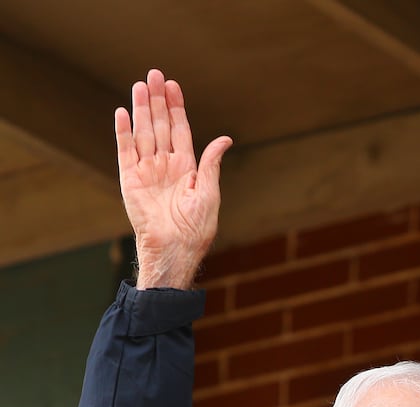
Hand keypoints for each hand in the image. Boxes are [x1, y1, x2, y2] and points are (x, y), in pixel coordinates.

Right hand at [116, 69, 231, 288]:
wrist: (175, 248)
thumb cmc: (196, 228)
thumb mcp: (210, 192)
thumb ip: (211, 163)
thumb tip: (225, 139)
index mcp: (186, 168)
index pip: (180, 130)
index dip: (177, 108)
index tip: (173, 85)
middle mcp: (165, 166)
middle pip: (160, 126)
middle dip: (158, 101)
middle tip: (154, 74)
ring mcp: (147, 171)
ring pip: (143, 133)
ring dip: (142, 109)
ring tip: (140, 85)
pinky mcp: (130, 179)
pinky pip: (125, 151)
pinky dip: (124, 132)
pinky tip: (123, 113)